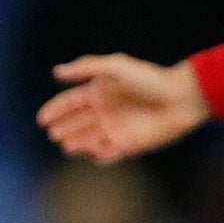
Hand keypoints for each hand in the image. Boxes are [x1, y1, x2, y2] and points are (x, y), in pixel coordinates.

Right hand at [40, 54, 209, 163]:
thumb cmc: (151, 79)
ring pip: (90, 139)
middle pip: (78, 122)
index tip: (42, 119)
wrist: (181, 98)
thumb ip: (86, 68)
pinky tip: (96, 155)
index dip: (56, 110)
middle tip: (54, 134)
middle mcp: (106, 111)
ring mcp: (117, 129)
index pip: (72, 102)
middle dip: (64, 128)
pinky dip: (102, 156)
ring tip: (67, 146)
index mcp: (101, 91)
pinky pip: (110, 154)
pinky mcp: (130, 145)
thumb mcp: (117, 66)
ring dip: (78, 143)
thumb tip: (56, 72)